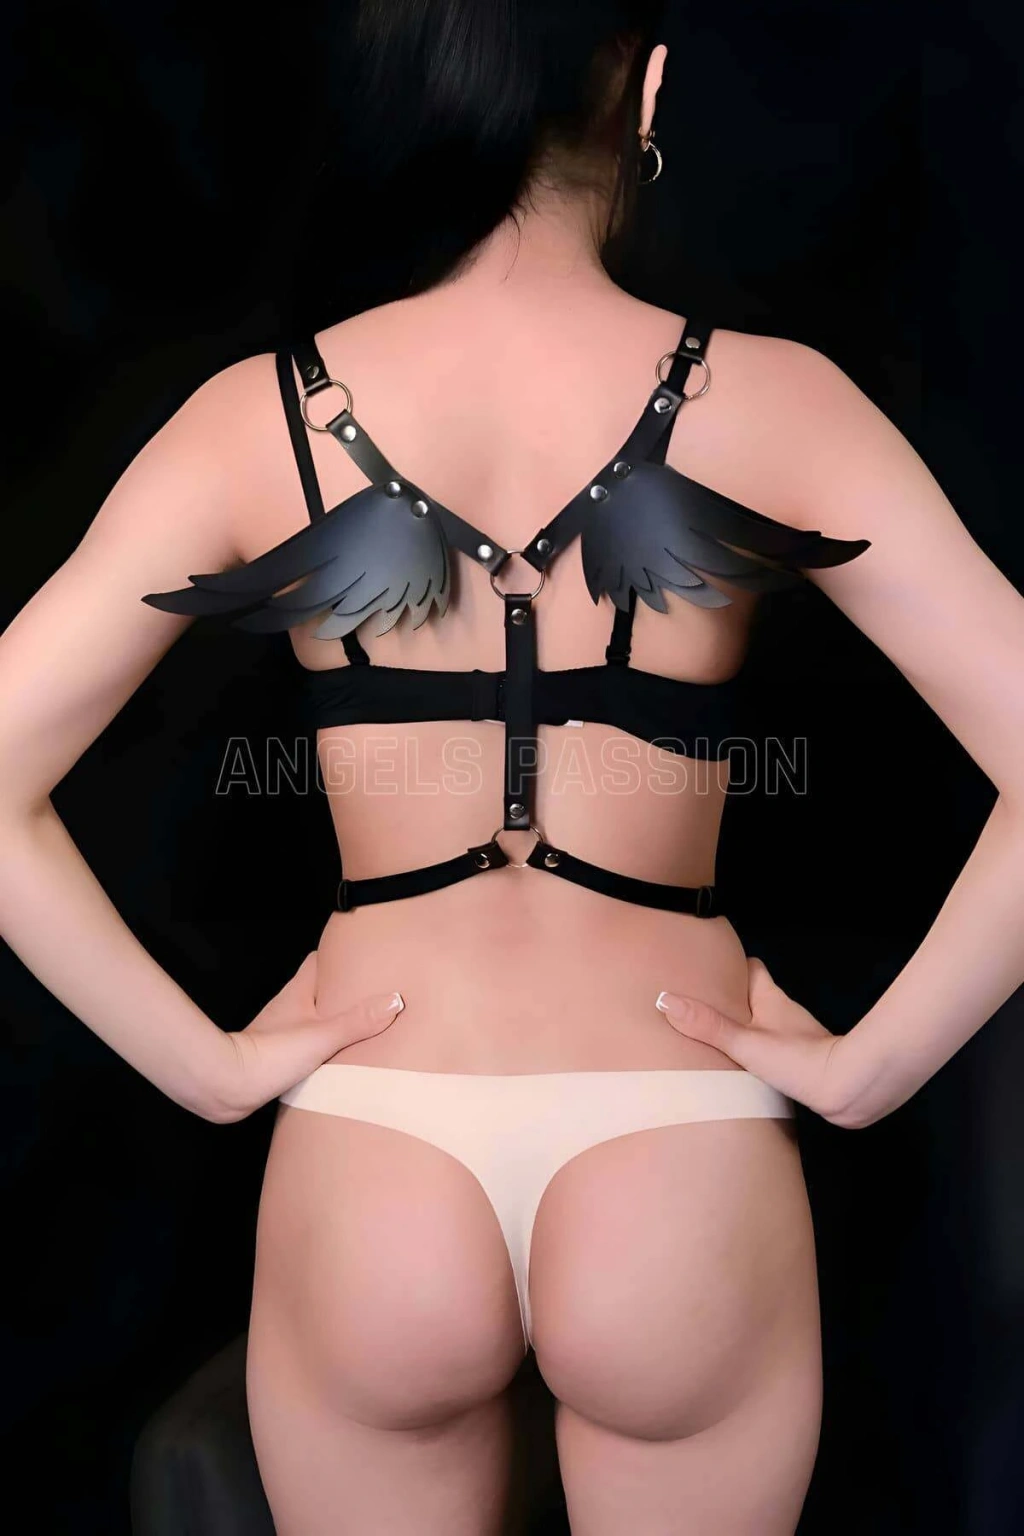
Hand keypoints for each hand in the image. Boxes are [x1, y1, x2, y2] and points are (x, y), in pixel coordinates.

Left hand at [209, 952, 403, 1122]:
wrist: (229, 1086)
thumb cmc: (270, 1054)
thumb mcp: (322, 1035)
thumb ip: (358, 1020)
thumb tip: (394, 1000)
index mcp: (297, 992)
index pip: (318, 960)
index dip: (339, 955)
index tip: (362, 956)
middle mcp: (287, 1007)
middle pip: (318, 989)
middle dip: (342, 991)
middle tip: (371, 994)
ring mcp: (280, 1031)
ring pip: (312, 1017)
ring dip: (332, 1020)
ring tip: (361, 1026)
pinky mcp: (277, 1055)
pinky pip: (306, 1043)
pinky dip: (322, 1046)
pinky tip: (337, 1058)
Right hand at [656, 957, 859, 1125]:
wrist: (848, 1089)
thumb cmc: (798, 1059)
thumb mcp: (745, 1042)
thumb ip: (708, 1025)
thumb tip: (666, 1000)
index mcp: (771, 998)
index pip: (751, 968)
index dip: (732, 965)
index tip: (709, 969)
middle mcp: (785, 1011)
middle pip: (755, 996)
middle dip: (732, 1000)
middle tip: (703, 1006)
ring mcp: (797, 1035)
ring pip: (766, 1023)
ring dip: (746, 1027)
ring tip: (718, 1038)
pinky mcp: (805, 1059)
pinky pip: (776, 1047)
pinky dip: (760, 1050)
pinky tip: (746, 1067)